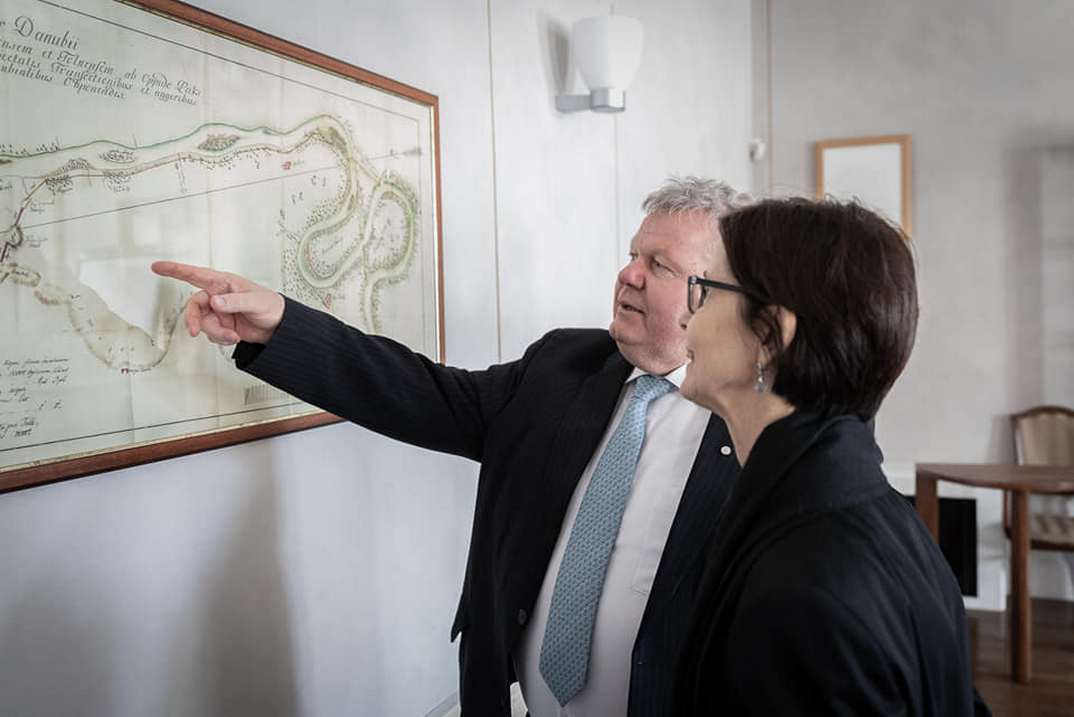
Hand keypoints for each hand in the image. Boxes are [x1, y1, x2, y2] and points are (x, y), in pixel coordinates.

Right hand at [151, 261, 284, 344]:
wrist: (279, 327)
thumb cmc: (270, 306)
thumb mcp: (255, 302)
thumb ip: (234, 302)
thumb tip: (215, 302)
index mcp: (223, 283)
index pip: (195, 274)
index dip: (175, 270)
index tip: (157, 267)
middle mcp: (217, 296)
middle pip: (194, 306)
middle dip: (193, 320)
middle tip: (193, 331)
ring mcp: (218, 312)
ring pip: (202, 323)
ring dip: (216, 332)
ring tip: (233, 335)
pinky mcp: (222, 325)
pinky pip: (211, 334)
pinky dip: (221, 338)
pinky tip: (235, 337)